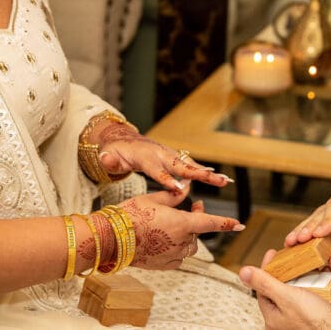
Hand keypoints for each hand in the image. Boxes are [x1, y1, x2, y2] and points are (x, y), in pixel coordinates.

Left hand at [94, 121, 232, 191]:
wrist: (124, 140)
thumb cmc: (117, 153)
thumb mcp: (109, 156)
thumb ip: (109, 160)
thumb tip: (105, 158)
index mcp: (145, 157)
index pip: (157, 171)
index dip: (167, 179)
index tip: (180, 189)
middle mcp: (161, 154)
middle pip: (181, 166)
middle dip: (199, 174)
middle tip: (216, 180)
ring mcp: (169, 155)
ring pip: (190, 165)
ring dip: (207, 173)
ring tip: (225, 180)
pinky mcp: (174, 158)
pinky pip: (191, 166)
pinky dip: (205, 171)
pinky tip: (219, 178)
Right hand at [118, 187, 243, 269]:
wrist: (112, 238)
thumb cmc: (130, 214)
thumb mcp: (153, 198)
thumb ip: (173, 195)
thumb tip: (185, 188)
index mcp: (182, 223)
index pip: (211, 223)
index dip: (227, 223)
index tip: (240, 225)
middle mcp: (180, 241)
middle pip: (197, 233)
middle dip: (196, 222)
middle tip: (190, 208)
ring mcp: (172, 255)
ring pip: (188, 247)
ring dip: (185, 236)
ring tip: (170, 225)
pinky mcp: (163, 265)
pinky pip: (177, 258)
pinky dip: (175, 249)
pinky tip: (163, 240)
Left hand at [239, 250, 330, 329]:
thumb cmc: (316, 322)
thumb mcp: (287, 296)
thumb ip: (265, 283)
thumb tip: (244, 272)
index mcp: (271, 317)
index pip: (262, 287)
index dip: (266, 268)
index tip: (272, 253)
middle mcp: (281, 321)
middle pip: (276, 290)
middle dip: (283, 273)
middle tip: (289, 261)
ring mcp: (295, 321)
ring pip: (291, 294)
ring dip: (298, 280)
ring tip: (305, 270)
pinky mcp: (309, 320)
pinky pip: (305, 300)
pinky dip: (310, 289)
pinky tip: (317, 282)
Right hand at [284, 183, 330, 267]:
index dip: (326, 222)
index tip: (316, 235)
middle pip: (323, 213)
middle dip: (310, 228)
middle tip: (297, 240)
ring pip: (316, 219)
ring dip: (304, 232)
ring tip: (290, 242)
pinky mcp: (330, 219)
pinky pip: (317, 227)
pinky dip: (307, 237)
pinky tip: (294, 244)